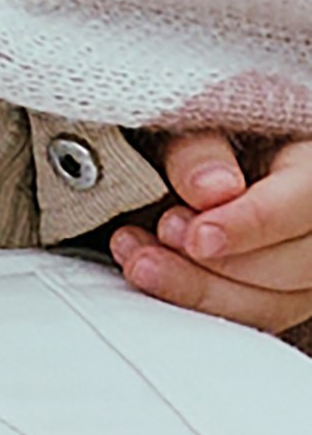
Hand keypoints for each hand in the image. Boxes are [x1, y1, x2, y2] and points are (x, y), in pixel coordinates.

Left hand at [113, 132, 311, 335]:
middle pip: (295, 266)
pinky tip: (150, 273)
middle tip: (154, 245)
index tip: (198, 237)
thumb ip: (201, 149)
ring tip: (139, 260)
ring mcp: (303, 266)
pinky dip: (194, 302)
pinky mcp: (275, 293)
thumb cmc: (201, 130)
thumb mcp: (196, 119)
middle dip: (217, 266)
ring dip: (197, 290)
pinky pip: (245, 315)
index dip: (252, 224)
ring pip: (271, 304)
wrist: (194, 156)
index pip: (303, 202)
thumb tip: (209, 189)